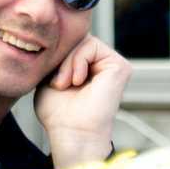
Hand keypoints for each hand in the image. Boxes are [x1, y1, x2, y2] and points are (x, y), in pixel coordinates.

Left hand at [34, 32, 131, 166]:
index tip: (51, 81)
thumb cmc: (58, 113)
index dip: (56, 56)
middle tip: (58, 83)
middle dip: (61, 58)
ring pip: (82, 40)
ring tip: (65, 84)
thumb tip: (55, 36)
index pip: (71, 42)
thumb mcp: (49, 77)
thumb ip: (56, 57)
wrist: (71, 132)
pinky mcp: (120, 66)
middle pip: (76, 38)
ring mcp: (113, 64)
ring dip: (67, 62)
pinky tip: (77, 81)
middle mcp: (103, 65)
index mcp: (89, 67)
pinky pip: (91, 45)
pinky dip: (77, 61)